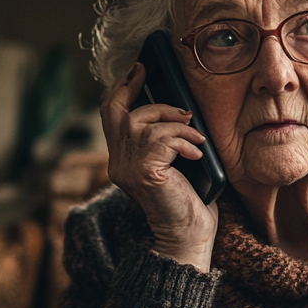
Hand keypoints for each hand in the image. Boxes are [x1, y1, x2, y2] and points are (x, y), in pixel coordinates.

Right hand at [101, 63, 218, 271]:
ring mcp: (127, 169)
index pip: (110, 117)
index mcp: (121, 161)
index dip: (121, 90)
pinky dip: (184, 139)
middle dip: (134, 89)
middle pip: (116, 112)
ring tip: (194, 133)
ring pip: (142, 122)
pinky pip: (162, 139)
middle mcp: (117, 164)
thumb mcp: (173, 163)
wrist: (189, 236)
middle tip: (151, 75)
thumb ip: (164, 141)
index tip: (137, 71)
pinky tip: (197, 152)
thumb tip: (178, 108)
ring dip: (173, 120)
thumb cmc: (188, 202)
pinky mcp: (144, 173)